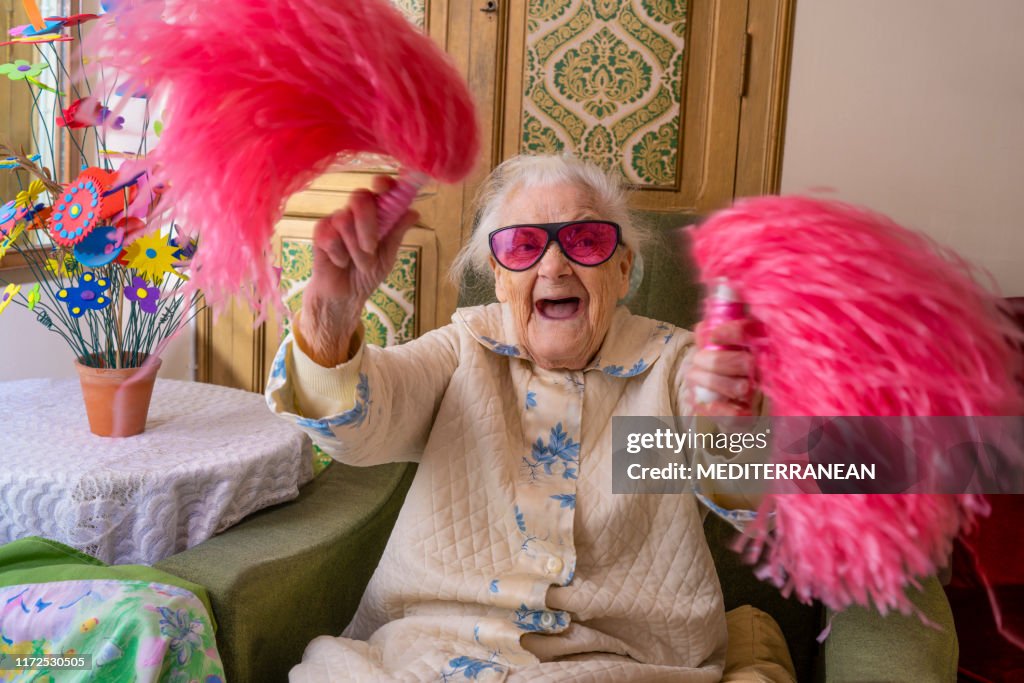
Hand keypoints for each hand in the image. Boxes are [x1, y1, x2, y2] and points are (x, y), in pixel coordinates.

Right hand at [297, 176, 419, 366]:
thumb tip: (414, 211)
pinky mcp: (319, 234)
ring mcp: (336, 221)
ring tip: (358, 263)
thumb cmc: (367, 274)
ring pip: (344, 219)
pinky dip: (339, 255)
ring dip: (354, 249)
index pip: (378, 190)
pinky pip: (328, 236)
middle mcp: (355, 213)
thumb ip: (397, 232)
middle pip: (359, 197)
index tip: (385, 187)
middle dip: (368, 224)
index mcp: (375, 214)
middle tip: (371, 248)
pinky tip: (340, 263)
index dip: (383, 184)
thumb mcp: (388, 255)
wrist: (345, 297)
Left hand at [687, 319, 755, 415]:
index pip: (753, 334)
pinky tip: (701, 403)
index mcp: (757, 346)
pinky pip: (736, 416)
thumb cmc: (720, 371)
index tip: (713, 337)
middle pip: (746, 362)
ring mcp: (757, 394)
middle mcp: (763, 370)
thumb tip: (702, 327)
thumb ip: (708, 337)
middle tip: (697, 360)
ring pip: (739, 386)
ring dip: (710, 382)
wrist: (727, 405)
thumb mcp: (714, 351)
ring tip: (693, 377)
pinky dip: (716, 410)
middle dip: (715, 361)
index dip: (734, 333)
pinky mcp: (748, 417)